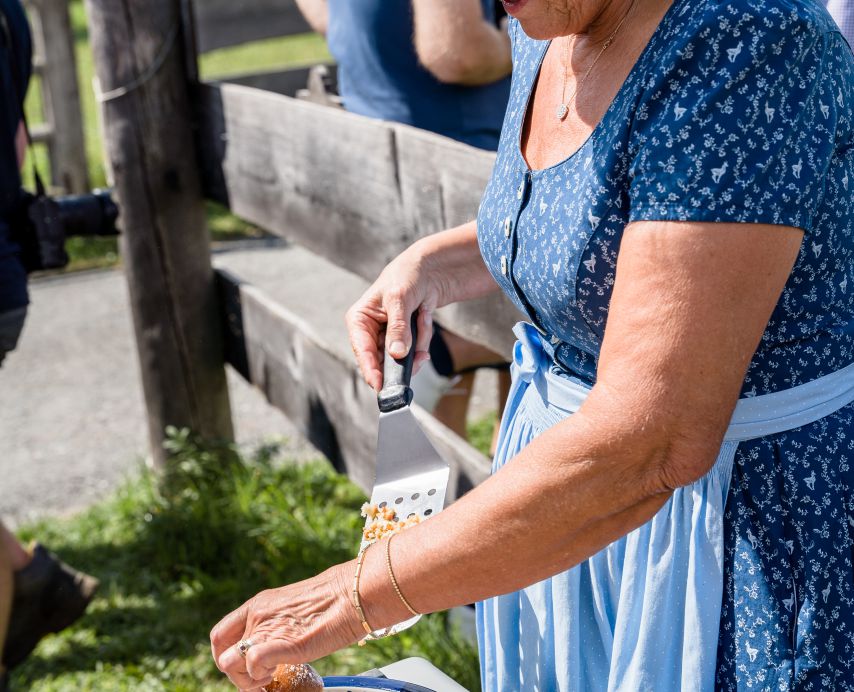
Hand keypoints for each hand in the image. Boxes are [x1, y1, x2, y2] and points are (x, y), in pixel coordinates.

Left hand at [210, 564, 360, 689]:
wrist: (353, 594)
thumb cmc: (335, 604)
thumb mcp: (294, 612)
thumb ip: (277, 625)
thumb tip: (273, 647)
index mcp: (259, 605)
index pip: (220, 634)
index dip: (225, 655)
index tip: (242, 666)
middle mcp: (257, 615)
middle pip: (222, 654)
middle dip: (235, 674)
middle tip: (258, 681)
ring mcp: (265, 628)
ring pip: (231, 662)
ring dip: (246, 679)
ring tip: (271, 676)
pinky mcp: (278, 642)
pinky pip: (251, 664)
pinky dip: (259, 676)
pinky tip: (278, 673)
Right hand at [346, 243, 439, 391]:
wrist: (429, 271)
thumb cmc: (406, 277)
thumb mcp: (400, 298)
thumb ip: (397, 327)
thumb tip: (397, 353)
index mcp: (360, 320)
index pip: (361, 350)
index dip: (369, 369)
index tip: (379, 385)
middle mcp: (370, 332)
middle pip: (380, 362)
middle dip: (401, 360)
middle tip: (417, 358)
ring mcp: (387, 339)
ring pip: (399, 361)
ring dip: (416, 347)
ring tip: (423, 322)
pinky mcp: (403, 341)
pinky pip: (414, 354)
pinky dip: (423, 341)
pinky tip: (425, 321)